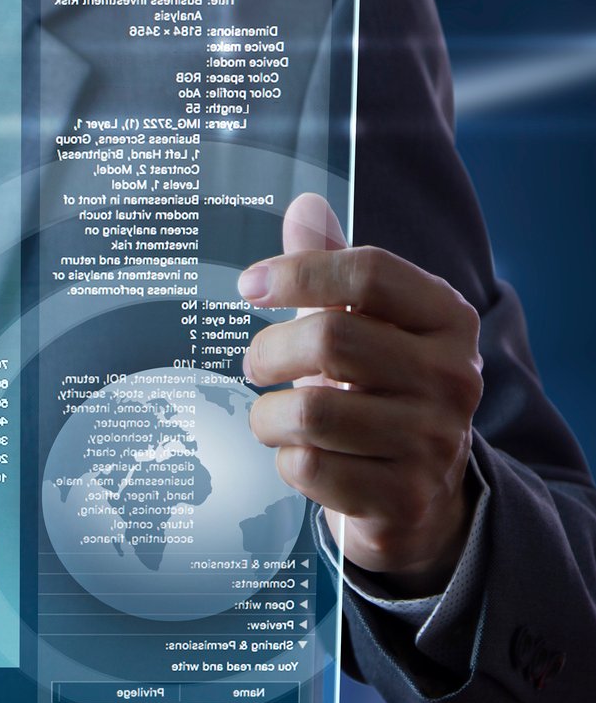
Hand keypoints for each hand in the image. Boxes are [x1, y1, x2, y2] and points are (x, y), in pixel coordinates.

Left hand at [240, 193, 482, 595]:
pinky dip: (285, 459)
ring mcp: (433, 441)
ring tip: (274, 414)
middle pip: (329, 340)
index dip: (298, 272)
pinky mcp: (401, 497)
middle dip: (269, 351)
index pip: (370, 272)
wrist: (420, 494)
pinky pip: (307, 467)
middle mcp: (453, 377)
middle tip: (255, 363)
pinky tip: (301, 455)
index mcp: (448, 320)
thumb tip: (305, 204)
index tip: (250, 286)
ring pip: (308, 412)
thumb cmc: (379, 391)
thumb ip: (333, 267)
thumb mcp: (366, 326)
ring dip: (268, 415)